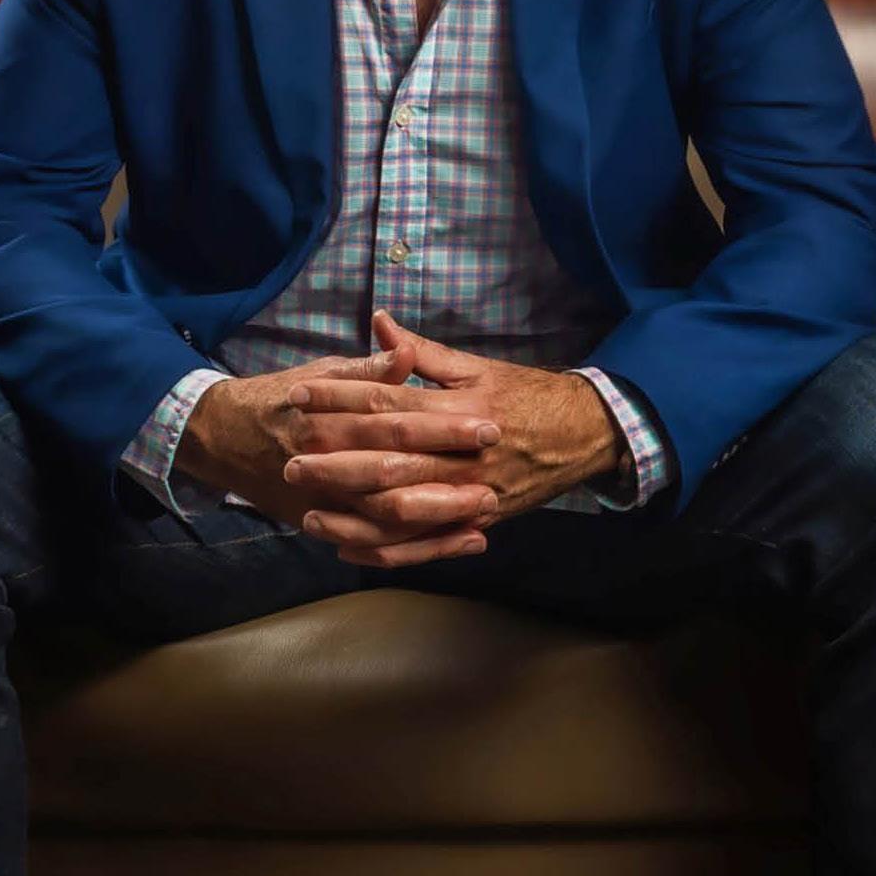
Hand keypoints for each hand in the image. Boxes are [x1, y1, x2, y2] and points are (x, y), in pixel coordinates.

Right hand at [174, 336, 502, 562]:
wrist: (224, 438)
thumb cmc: (282, 399)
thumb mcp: (323, 373)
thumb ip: (369, 369)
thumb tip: (407, 353)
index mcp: (331, 419)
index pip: (397, 422)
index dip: (445, 426)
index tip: (489, 424)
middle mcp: (327, 464)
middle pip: (396, 476)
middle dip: (450, 479)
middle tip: (497, 477)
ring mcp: (324, 502)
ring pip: (387, 522)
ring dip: (439, 522)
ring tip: (485, 517)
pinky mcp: (325, 525)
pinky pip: (376, 547)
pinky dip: (418, 550)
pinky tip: (457, 544)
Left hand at [284, 308, 623, 566]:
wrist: (584, 435)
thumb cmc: (527, 396)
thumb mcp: (477, 368)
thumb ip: (424, 352)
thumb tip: (380, 324)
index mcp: (458, 410)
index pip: (389, 402)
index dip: (342, 398)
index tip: (301, 396)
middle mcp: (462, 456)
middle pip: (388, 462)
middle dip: (335, 464)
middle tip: (291, 461)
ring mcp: (469, 494)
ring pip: (403, 512)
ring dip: (353, 516)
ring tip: (309, 514)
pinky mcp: (477, 521)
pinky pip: (425, 544)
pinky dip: (386, 550)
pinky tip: (348, 549)